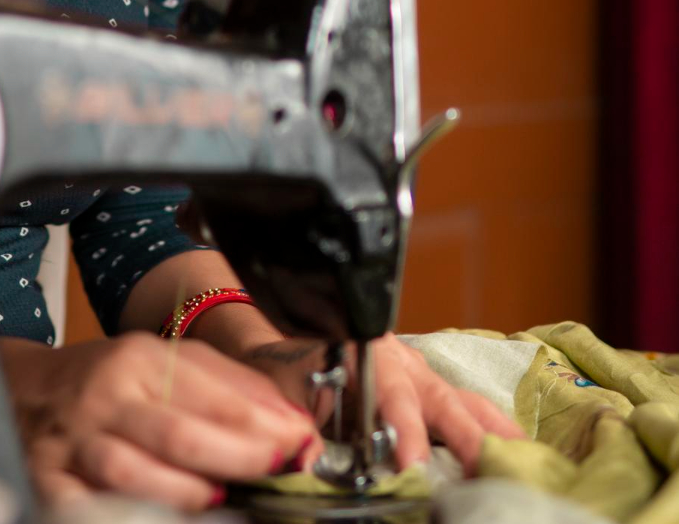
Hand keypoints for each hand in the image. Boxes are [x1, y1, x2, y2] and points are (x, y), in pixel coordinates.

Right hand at [0, 333, 315, 509]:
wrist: (23, 390)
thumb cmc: (106, 380)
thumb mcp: (163, 362)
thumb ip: (226, 385)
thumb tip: (290, 420)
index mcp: (137, 359)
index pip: (209, 391)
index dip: (262, 421)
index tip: (301, 440)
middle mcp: (105, 397)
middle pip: (180, 433)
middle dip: (240, 456)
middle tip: (281, 467)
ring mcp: (74, 443)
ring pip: (136, 474)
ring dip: (189, 492)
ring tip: (224, 497)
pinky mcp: (49, 482)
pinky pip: (92, 507)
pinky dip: (131, 513)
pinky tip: (163, 515)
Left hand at [243, 333, 525, 473]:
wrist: (293, 343)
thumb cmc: (293, 369)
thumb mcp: (291, 394)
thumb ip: (306, 426)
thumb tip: (313, 462)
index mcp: (365, 356)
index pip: (390, 395)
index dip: (404, 430)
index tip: (412, 465)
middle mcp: (403, 364)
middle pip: (440, 400)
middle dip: (466, 438)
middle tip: (487, 470)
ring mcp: (423, 375)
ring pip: (463, 400)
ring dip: (493, 432)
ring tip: (523, 461)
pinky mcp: (432, 390)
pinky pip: (469, 405)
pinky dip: (495, 428)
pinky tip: (517, 450)